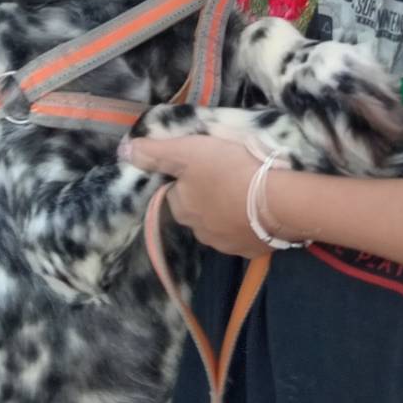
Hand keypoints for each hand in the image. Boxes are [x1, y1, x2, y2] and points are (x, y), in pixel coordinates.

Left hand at [121, 135, 280, 257]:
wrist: (279, 201)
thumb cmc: (229, 170)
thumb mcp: (187, 151)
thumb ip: (155, 151)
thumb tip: (124, 151)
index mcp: (181, 208)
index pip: (176, 192)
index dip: (188, 177)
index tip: (206, 165)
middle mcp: (198, 231)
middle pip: (198, 211)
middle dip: (208, 197)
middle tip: (229, 175)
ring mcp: (226, 245)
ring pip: (221, 224)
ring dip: (229, 211)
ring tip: (247, 192)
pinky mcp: (251, 250)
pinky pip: (245, 235)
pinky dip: (249, 224)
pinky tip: (260, 210)